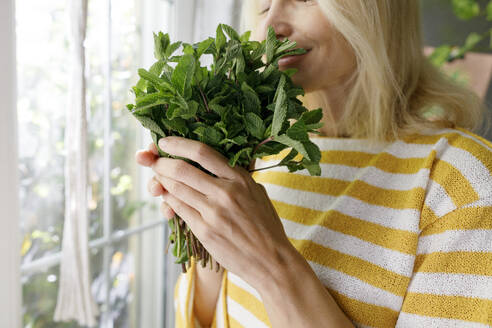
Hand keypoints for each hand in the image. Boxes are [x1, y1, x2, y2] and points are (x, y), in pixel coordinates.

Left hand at [135, 136, 292, 288]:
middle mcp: (225, 192)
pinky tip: (166, 196)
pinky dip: (168, 200)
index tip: (165, 141)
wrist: (271, 260)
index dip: (179, 144)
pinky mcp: (204, 231)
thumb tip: (217, 165)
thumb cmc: (266, 226)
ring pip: (176, 189)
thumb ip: (238, 178)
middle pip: (182, 169)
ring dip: (162, 181)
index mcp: (240, 179)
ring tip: (158, 177)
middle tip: (154, 161)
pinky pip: (178, 209)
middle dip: (162, 163)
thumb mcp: (258, 193)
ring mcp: (213, 212)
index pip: (202, 152)